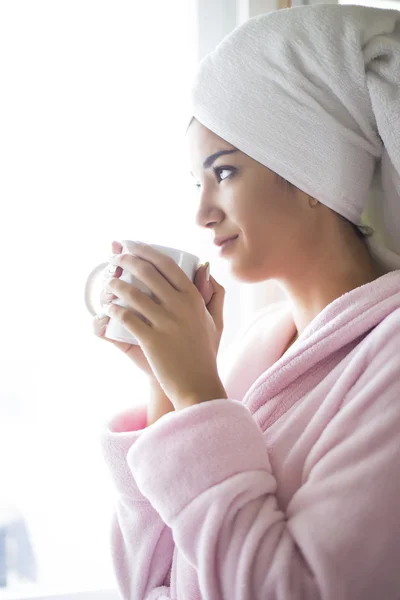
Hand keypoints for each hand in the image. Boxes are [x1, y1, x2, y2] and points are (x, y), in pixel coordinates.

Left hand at [104, 241, 226, 409]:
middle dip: (125, 260)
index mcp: (194, 297)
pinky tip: (108, 308)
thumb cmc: (205, 353)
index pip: (166, 264)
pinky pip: (127, 318)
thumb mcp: (215, 320)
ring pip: (133, 293)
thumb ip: (213, 292)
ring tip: (107, 283)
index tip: (130, 245)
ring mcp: (166, 323)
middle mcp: (181, 306)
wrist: (198, 386)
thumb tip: (203, 266)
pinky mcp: (152, 340)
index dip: (145, 250)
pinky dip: (114, 310)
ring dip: (115, 284)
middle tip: (113, 259)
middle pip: (147, 272)